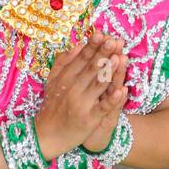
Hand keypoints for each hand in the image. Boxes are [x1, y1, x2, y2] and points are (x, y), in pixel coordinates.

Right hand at [35, 31, 127, 157]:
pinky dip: (112, 99)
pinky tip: (122, 91)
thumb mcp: (52, 82)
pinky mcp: (89, 119)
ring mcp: (81, 103)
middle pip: (91, 68)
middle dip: (103, 54)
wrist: (46, 134)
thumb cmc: (52, 106)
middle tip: (114, 40)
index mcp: (65, 78)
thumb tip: (77, 45)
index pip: (81, 59)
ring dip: (109, 71)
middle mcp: (73, 88)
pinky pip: (102, 107)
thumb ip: (63, 63)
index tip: (102, 34)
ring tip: (119, 58)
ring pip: (98, 85)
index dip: (92, 46)